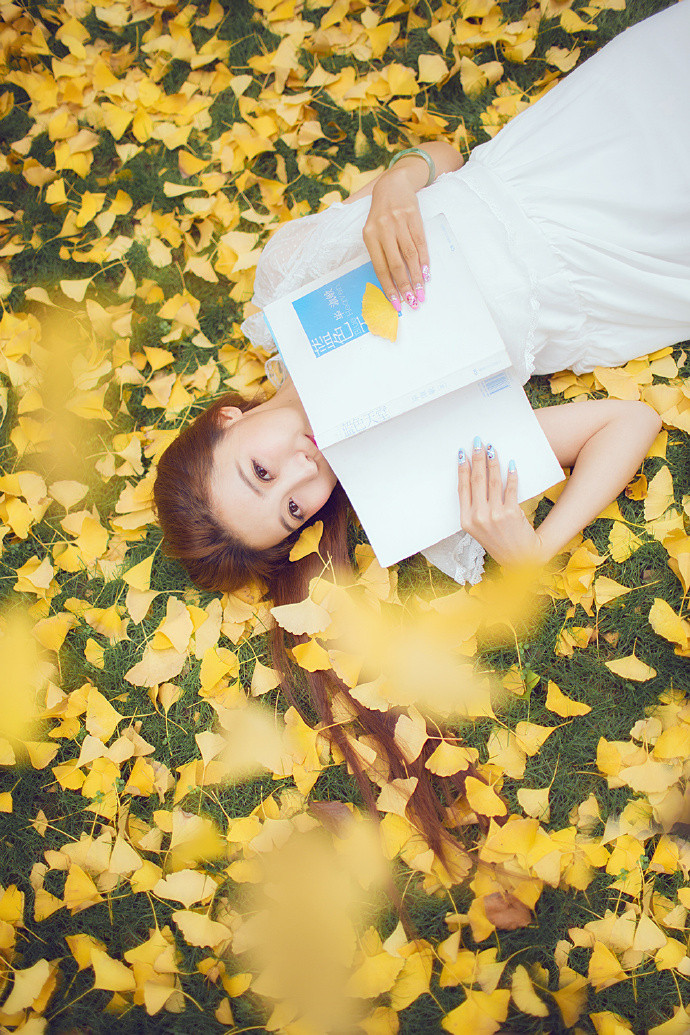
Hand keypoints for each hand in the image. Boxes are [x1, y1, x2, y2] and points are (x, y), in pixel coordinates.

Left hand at [361, 167, 429, 313]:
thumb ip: (380, 252)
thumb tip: (391, 281)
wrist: (393, 184)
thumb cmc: (382, 214)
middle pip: (395, 264)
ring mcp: (399, 222)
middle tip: (412, 302)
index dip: (388, 287)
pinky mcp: (413, 216)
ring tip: (421, 292)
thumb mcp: (373, 230)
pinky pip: (420, 243)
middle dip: (404, 286)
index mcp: (369, 236)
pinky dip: (424, 260)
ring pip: (409, 255)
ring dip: (416, 277)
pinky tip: (426, 274)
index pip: (380, 267)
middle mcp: (383, 229)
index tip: (396, 303)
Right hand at [457, 439, 543, 565]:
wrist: (520, 558)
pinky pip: (510, 488)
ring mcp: (495, 515)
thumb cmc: (498, 541)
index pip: (463, 488)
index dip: (462, 469)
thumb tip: (475, 478)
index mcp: (466, 521)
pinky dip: (511, 474)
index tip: (463, 453)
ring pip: (493, 481)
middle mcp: (478, 517)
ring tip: (492, 448)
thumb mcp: (479, 529)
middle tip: (478, 442)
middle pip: (477, 481)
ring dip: (493, 462)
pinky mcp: (511, 513)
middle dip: (477, 458)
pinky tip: (511, 464)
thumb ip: (474, 509)